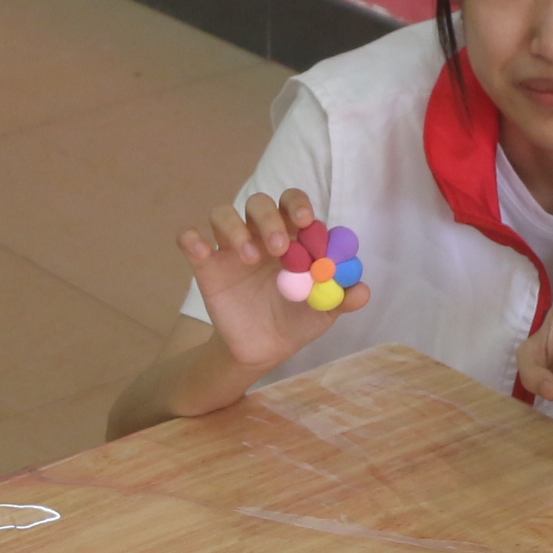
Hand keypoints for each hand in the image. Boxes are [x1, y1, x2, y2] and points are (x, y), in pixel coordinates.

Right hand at [179, 188, 366, 375]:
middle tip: (280, 248)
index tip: (306, 223)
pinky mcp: (205, 265)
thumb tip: (363, 290)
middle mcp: (258, 234)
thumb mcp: (323, 313)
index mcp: (290, 236)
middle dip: (270, 220)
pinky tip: (203, 252)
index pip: (292, 204)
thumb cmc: (295, 320)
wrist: (262, 349)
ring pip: (223, 214)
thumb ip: (343, 299)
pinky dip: (192, 238)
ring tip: (250, 258)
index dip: (298, 205)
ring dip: (235, 228)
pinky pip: (190, 239)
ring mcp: (229, 247)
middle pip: (258, 204)